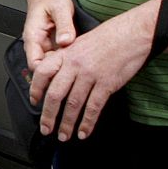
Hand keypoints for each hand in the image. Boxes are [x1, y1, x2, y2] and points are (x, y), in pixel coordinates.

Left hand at [32, 13, 149, 140]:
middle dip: (48, 115)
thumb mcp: (80, 42)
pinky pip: (94, 107)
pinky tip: (84, 132)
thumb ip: (66, 58)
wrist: (134, 33)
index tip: (34, 102)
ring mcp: (91, 75)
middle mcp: (75, 65)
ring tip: (63, 135)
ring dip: (67, 123)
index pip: (42, 72)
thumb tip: (53, 75)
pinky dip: (87, 123)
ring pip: (73, 104)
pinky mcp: (107, 84)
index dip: (35, 89)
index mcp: (66, 53)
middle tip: (45, 128)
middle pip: (55, 94)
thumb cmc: (108, 36)